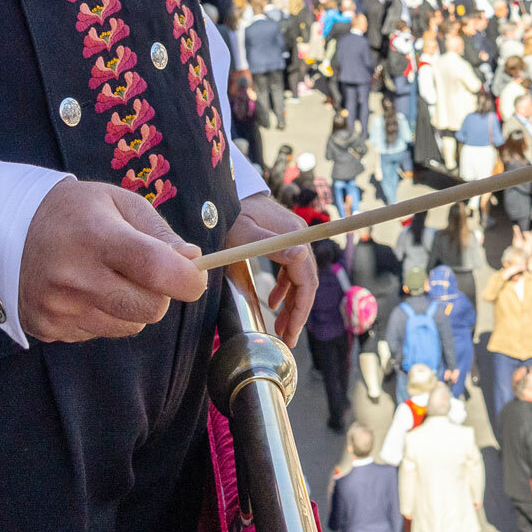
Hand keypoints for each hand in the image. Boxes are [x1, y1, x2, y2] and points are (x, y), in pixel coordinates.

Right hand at [19, 181, 206, 341]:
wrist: (5, 229)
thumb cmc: (74, 211)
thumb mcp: (119, 202)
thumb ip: (159, 232)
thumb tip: (192, 260)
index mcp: (97, 236)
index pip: (156, 268)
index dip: (188, 279)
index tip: (194, 276)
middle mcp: (75, 276)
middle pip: (150, 309)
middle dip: (160, 293)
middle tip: (146, 272)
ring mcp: (59, 307)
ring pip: (129, 327)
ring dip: (132, 307)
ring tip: (107, 277)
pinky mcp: (48, 328)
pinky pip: (100, 333)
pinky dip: (104, 316)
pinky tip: (84, 290)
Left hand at [225, 192, 316, 345]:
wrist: (225, 191)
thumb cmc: (231, 213)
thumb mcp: (245, 233)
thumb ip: (272, 246)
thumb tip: (303, 255)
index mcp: (293, 236)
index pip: (307, 281)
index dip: (301, 310)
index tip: (290, 334)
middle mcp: (298, 237)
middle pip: (307, 282)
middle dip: (298, 313)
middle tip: (286, 339)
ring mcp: (292, 238)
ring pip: (300, 278)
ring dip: (292, 304)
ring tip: (281, 328)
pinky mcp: (282, 239)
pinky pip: (291, 270)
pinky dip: (285, 289)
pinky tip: (274, 303)